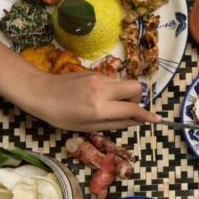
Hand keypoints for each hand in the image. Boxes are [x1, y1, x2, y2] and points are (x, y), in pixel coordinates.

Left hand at [28, 72, 160, 131]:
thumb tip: (136, 122)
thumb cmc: (61, 116)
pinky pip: (114, 81)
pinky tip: (98, 96)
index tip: (157, 120)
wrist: (41, 92)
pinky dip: (114, 90)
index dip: (146, 115)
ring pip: (125, 83)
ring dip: (125, 94)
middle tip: (126, 108)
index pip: (132, 109)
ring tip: (110, 104)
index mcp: (100, 108)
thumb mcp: (87, 126)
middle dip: (137, 99)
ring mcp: (100, 78)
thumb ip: (114, 124)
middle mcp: (103, 90)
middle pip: (135, 88)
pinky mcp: (96, 72)